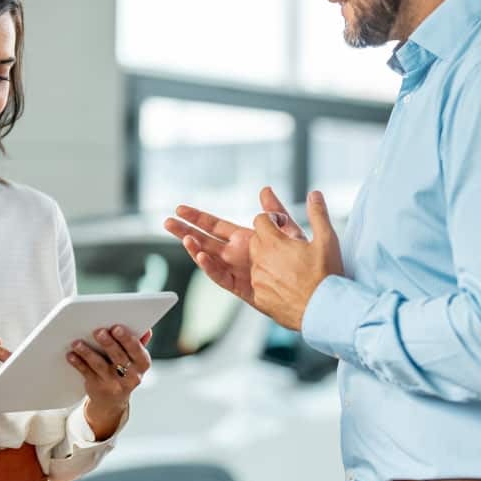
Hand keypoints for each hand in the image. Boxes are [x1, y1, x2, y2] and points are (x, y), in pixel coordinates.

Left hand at [67, 325, 151, 439]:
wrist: (112, 401)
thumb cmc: (124, 372)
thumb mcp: (135, 360)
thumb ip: (138, 343)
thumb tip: (146, 330)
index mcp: (142, 365)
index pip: (137, 350)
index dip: (127, 339)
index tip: (116, 328)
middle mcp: (131, 376)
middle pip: (118, 357)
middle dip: (108, 343)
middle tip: (98, 331)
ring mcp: (114, 384)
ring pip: (100, 365)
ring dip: (88, 352)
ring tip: (78, 343)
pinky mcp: (98, 388)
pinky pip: (87, 373)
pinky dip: (78, 363)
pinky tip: (71, 355)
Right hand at [165, 187, 304, 304]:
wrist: (314, 291)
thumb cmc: (306, 262)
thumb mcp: (290, 230)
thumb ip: (276, 212)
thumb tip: (265, 189)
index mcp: (245, 240)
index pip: (215, 226)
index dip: (198, 217)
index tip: (180, 208)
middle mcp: (237, 255)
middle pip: (205, 240)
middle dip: (186, 231)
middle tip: (167, 221)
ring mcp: (237, 271)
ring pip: (209, 258)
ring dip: (195, 248)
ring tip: (184, 238)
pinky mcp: (241, 288)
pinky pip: (222, 277)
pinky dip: (210, 267)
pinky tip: (201, 255)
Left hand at [250, 190, 342, 330]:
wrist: (324, 310)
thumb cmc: (327, 276)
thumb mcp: (327, 240)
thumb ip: (318, 214)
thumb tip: (314, 194)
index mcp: (274, 243)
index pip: (261, 220)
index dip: (272, 219)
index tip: (283, 224)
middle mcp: (261, 260)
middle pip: (255, 240)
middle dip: (268, 239)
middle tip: (288, 246)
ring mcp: (258, 280)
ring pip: (256, 262)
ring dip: (267, 260)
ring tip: (290, 267)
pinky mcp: (259, 298)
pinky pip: (258, 284)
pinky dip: (268, 281)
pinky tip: (286, 285)